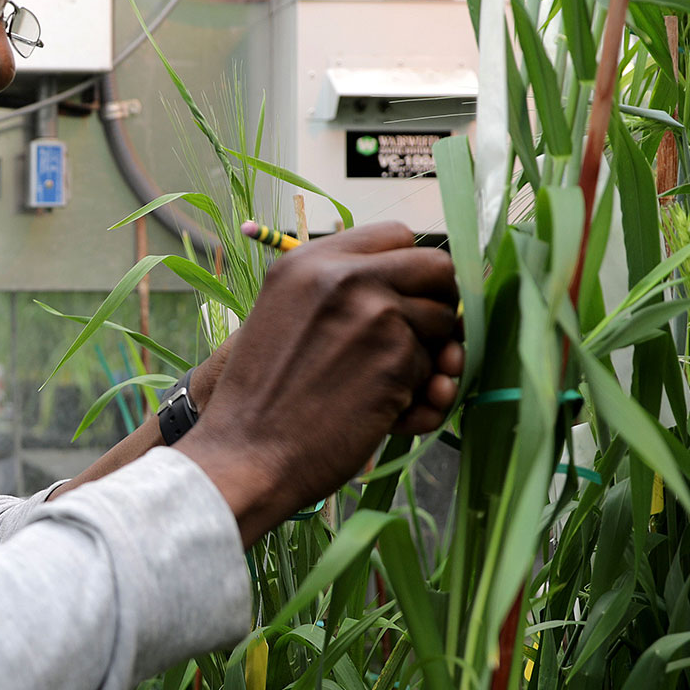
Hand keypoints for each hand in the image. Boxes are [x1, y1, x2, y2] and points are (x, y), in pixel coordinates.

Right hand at [177, 222, 462, 543]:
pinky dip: (420, 398)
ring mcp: (376, 314)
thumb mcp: (283, 315)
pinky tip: (385, 415)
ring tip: (384, 385)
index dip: (409, 270)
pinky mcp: (399, 359)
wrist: (247, 454)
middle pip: (436, 267)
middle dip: (437, 303)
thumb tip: (417, 284)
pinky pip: (437, 371)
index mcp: (309, 261)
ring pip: (442, 323)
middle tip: (418, 337)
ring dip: (426, 357)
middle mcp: (344, 276)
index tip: (403, 299)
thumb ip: (337, 291)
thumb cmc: (263, 397)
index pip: (396, 235)